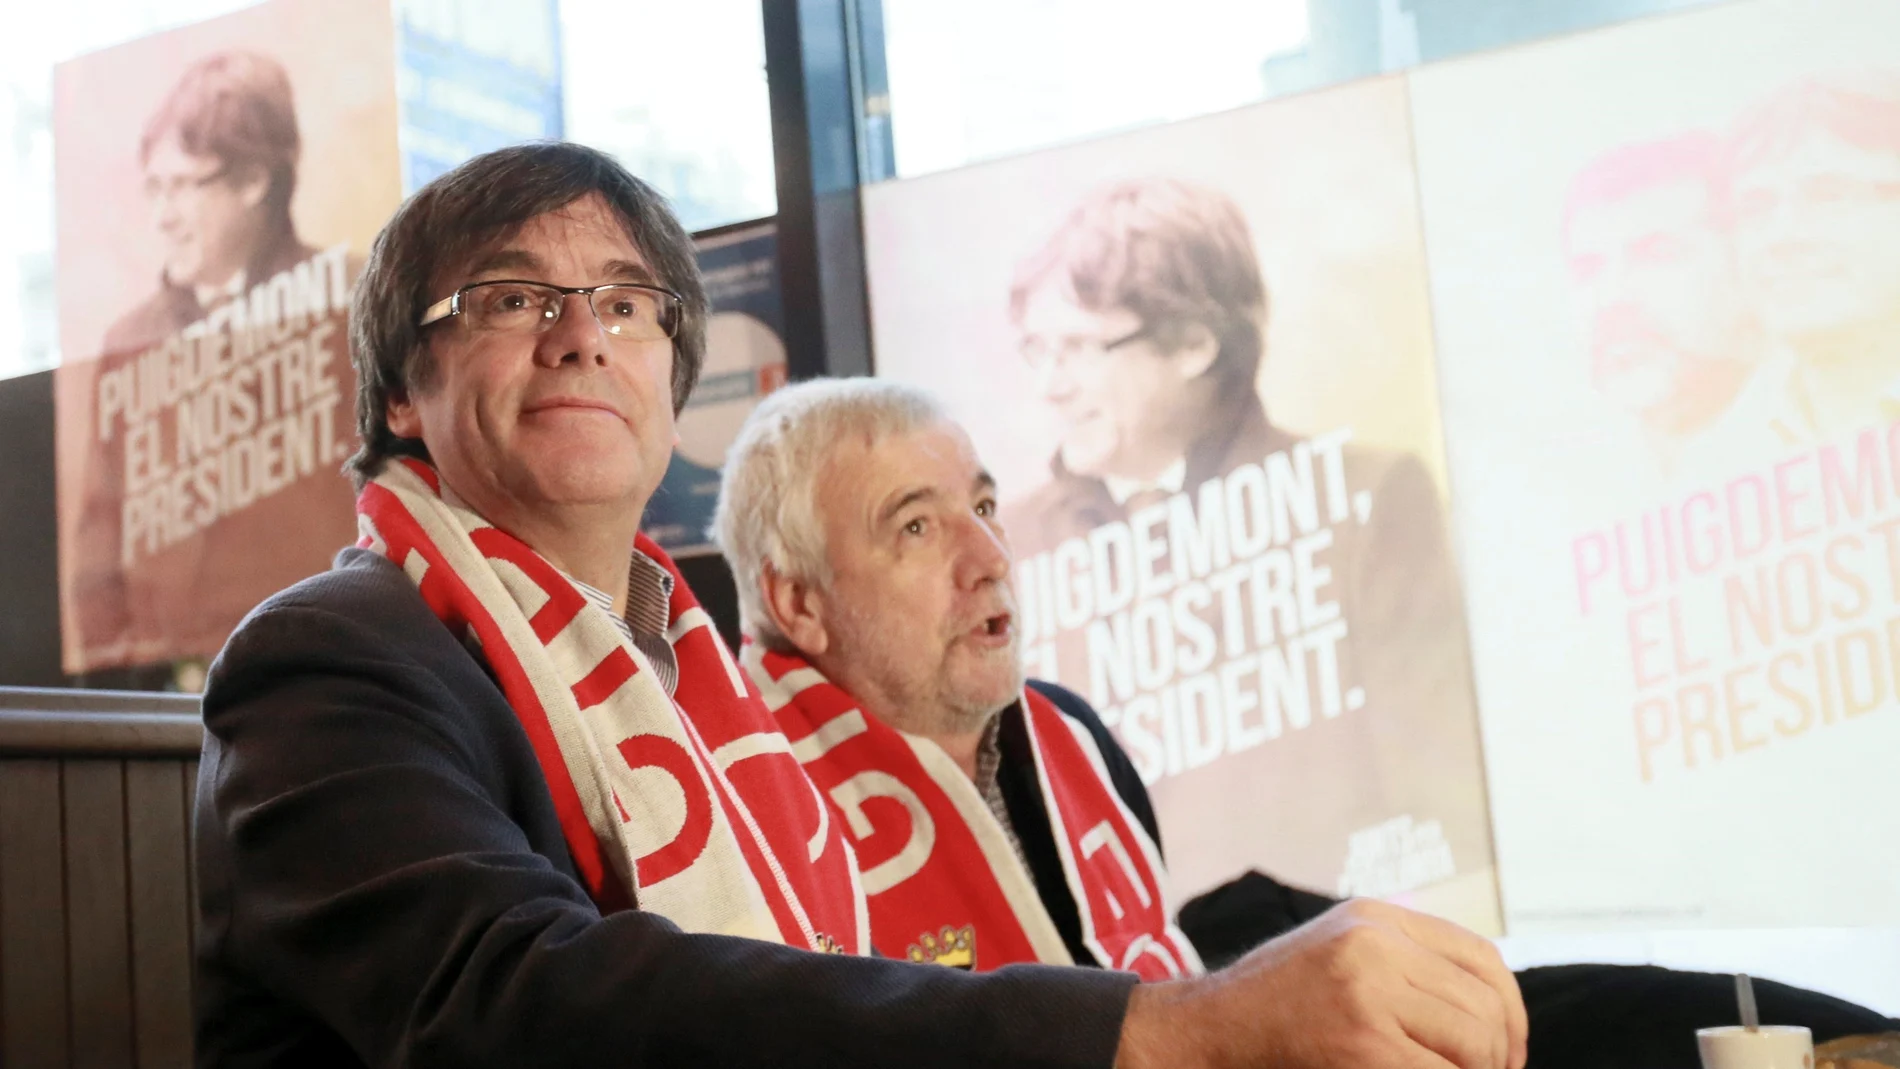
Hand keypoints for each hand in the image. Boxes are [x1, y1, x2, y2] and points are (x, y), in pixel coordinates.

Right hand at [1116, 898, 1526, 1068]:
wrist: (1208, 1029)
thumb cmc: (1275, 1005)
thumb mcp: (1340, 956)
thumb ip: (1401, 963)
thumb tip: (1488, 1007)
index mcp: (1374, 917)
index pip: (1483, 958)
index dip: (1510, 1012)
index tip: (1505, 1051)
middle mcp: (1375, 944)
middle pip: (1486, 1006)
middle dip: (1496, 1056)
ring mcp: (1369, 993)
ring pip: (1477, 1044)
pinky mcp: (1364, 1044)